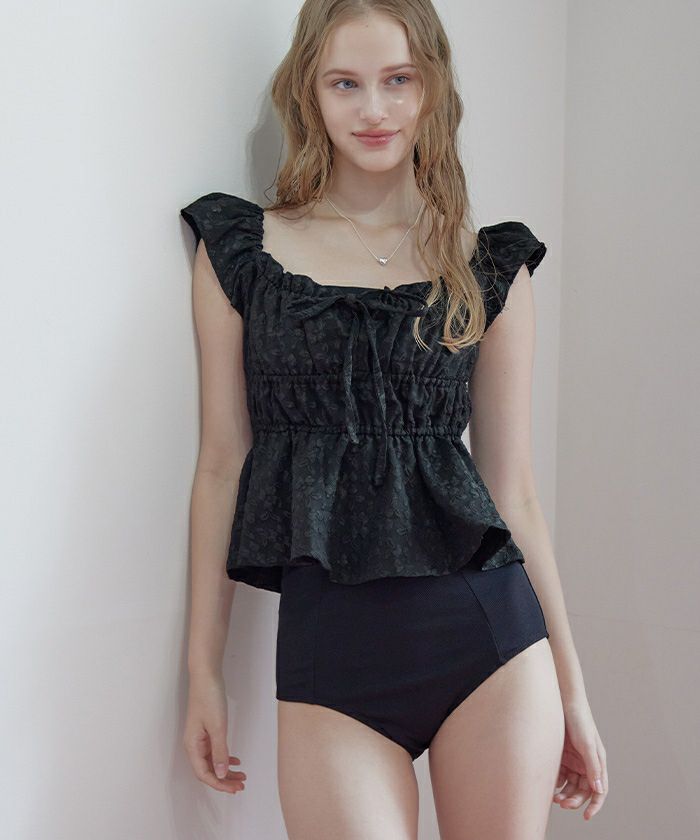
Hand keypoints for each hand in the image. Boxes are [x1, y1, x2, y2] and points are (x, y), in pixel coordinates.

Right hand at [183, 671, 246, 793]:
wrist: (206, 676)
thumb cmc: (208, 697)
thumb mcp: (217, 727)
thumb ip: (220, 751)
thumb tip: (221, 774)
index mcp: (192, 745)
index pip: (204, 773)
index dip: (218, 784)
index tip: (233, 789)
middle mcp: (194, 744)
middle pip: (208, 770)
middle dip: (224, 780)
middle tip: (240, 786)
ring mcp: (200, 737)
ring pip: (213, 761)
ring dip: (226, 770)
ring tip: (241, 776)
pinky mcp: (206, 730)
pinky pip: (215, 750)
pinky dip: (225, 757)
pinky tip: (235, 760)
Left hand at [553, 698, 607, 819]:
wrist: (562, 701)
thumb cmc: (579, 720)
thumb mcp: (587, 744)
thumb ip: (592, 767)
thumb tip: (598, 790)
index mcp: (597, 762)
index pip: (600, 790)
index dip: (595, 805)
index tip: (586, 816)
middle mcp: (586, 764)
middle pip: (582, 790)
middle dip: (574, 800)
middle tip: (562, 803)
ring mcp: (573, 760)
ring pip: (570, 785)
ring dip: (565, 794)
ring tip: (555, 798)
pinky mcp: (561, 756)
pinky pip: (560, 775)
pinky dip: (556, 783)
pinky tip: (549, 786)